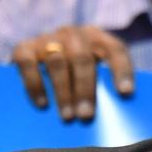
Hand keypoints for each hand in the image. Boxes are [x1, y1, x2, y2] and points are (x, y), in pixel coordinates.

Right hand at [10, 25, 134, 121]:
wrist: (48, 57)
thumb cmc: (84, 74)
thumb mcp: (100, 75)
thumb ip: (109, 88)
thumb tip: (116, 116)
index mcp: (101, 39)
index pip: (116, 50)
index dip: (122, 71)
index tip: (126, 93)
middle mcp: (75, 35)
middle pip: (82, 58)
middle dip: (85, 89)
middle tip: (87, 116)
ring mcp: (49, 38)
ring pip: (56, 62)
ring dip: (62, 92)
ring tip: (68, 117)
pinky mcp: (25, 46)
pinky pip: (27, 63)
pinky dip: (34, 84)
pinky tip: (43, 104)